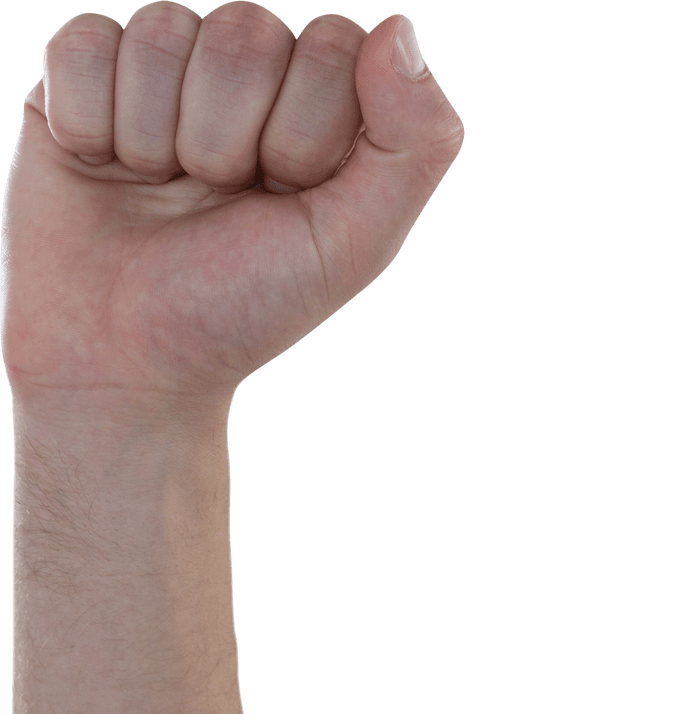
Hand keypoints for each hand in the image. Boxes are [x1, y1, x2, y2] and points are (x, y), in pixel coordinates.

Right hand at [1, 0, 463, 408]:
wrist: (127, 364)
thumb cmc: (240, 310)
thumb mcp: (351, 247)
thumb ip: (414, 144)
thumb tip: (397, 30)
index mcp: (316, 107)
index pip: (332, 46)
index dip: (302, 136)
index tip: (280, 202)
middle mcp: (244, 78)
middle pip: (246, 32)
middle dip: (226, 143)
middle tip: (213, 205)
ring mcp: (161, 73)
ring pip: (163, 31)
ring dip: (156, 140)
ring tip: (157, 194)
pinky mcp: (80, 80)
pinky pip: (85, 46)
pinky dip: (91, 125)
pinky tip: (105, 170)